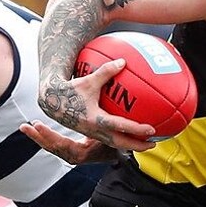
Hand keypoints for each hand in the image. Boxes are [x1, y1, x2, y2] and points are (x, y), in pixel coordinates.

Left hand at [20, 120, 120, 163]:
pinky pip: (56, 144)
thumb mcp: (111, 135)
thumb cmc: (119, 142)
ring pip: (52, 146)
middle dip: (38, 136)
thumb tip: (114, 117)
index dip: (48, 135)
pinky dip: (47, 137)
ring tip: (26, 127)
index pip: (61, 144)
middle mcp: (76, 156)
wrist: (124, 152)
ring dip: (39, 137)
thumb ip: (107, 129)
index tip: (36, 125)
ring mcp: (74, 154)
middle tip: (25, 126)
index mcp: (82, 153)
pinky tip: (39, 129)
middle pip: (52, 147)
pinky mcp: (73, 150)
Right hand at [40, 59, 155, 151]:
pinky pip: (110, 139)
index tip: (151, 129)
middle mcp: (95, 130)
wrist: (52, 102)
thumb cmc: (70, 90)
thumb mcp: (89, 80)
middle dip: (137, 145)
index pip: (120, 126)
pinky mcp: (91, 133)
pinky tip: (130, 135)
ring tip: (145, 143)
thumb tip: (123, 61)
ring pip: (115, 143)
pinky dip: (121, 139)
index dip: (137, 129)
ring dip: (130, 145)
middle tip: (153, 144)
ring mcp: (93, 134)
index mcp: (95, 119)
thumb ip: (106, 72)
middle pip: (120, 143)